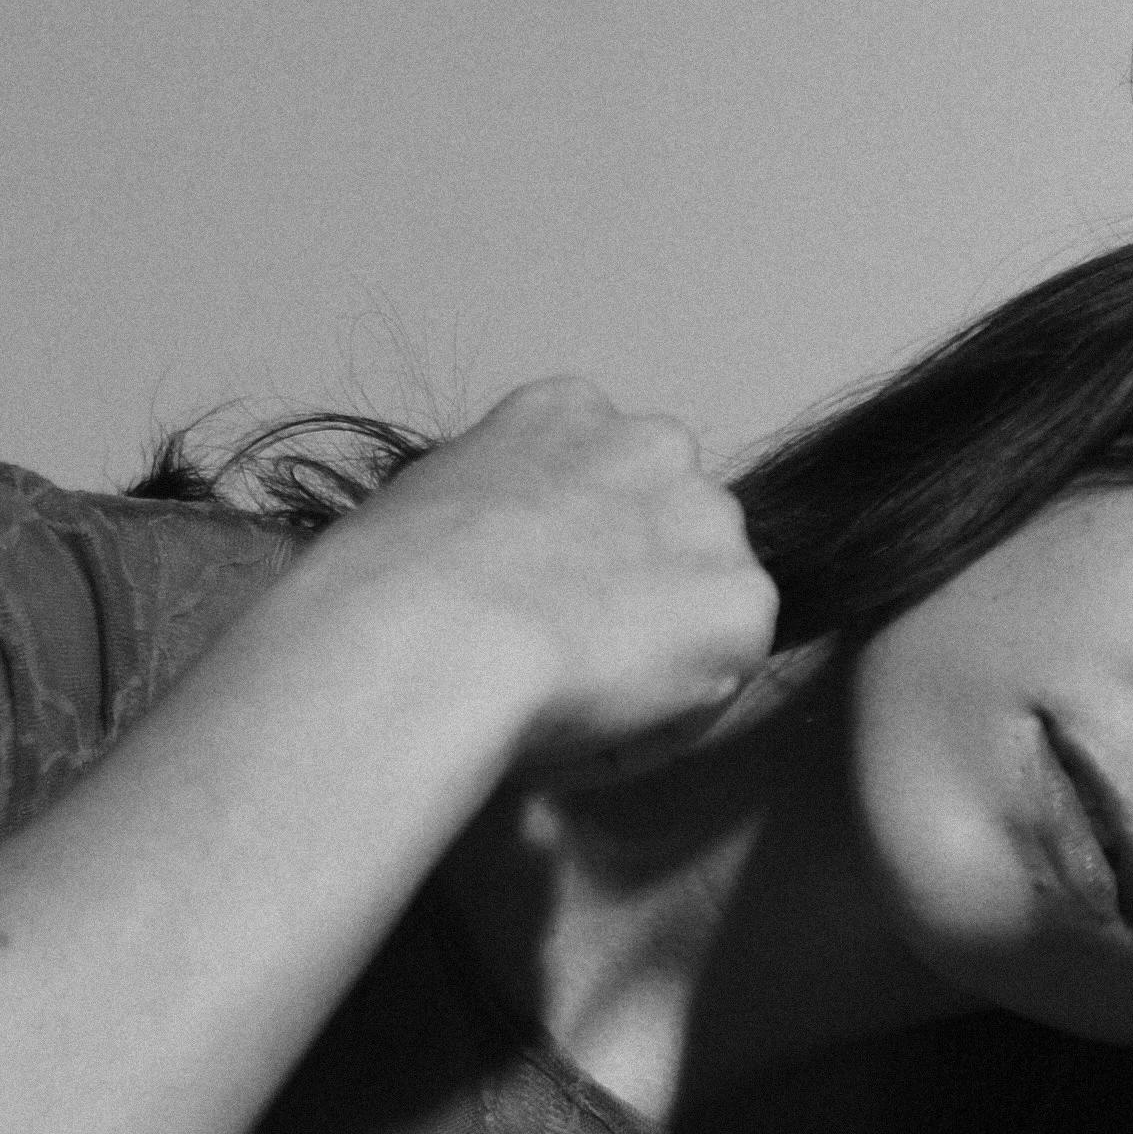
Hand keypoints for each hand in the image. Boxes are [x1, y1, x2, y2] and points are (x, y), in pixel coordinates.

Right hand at [298, 380, 779, 779]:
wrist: (430, 635)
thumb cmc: (388, 585)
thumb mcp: (426, 507)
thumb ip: (492, 520)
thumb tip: (493, 566)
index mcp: (567, 411)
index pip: (605, 483)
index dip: (575, 553)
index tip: (534, 599)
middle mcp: (655, 445)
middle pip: (671, 535)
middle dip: (633, 593)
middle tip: (563, 657)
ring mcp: (710, 522)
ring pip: (700, 611)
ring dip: (655, 658)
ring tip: (568, 695)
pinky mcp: (744, 603)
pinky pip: (714, 683)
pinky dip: (665, 721)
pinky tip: (597, 722)